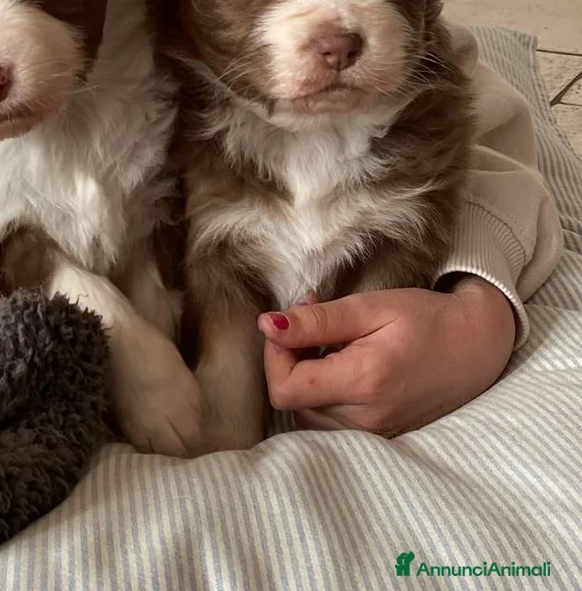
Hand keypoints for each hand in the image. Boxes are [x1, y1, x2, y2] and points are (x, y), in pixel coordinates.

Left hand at [258, 276, 515, 435]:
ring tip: (331, 341)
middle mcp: (366, 418)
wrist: (478, 346)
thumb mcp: (370, 308)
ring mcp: (375, 433)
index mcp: (363, 383)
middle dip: (289, 360)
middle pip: (292, 401)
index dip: (274, 355)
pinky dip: (324, 393)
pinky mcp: (380, 436)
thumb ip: (316, 322)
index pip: (283, 389)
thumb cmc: (426, 319)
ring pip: (307, 413)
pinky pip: (330, 421)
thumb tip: (266, 326)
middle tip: (314, 321)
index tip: (291, 323)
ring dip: (306, 376)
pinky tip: (342, 365)